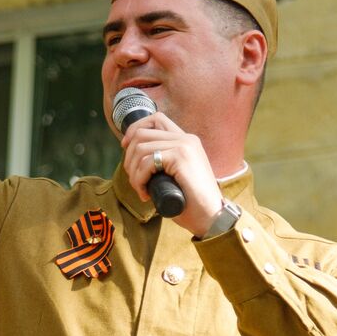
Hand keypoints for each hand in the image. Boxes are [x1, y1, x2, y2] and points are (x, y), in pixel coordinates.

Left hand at [120, 111, 224, 238]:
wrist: (211, 216)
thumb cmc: (190, 202)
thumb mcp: (175, 175)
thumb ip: (163, 162)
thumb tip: (135, 158)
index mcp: (186, 140)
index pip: (156, 119)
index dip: (134, 130)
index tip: (125, 147)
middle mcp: (186, 138)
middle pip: (142, 132)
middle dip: (129, 157)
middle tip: (135, 179)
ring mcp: (184, 146)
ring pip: (141, 148)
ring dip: (133, 172)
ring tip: (141, 188)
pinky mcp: (180, 157)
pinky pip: (147, 162)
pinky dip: (139, 180)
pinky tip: (145, 194)